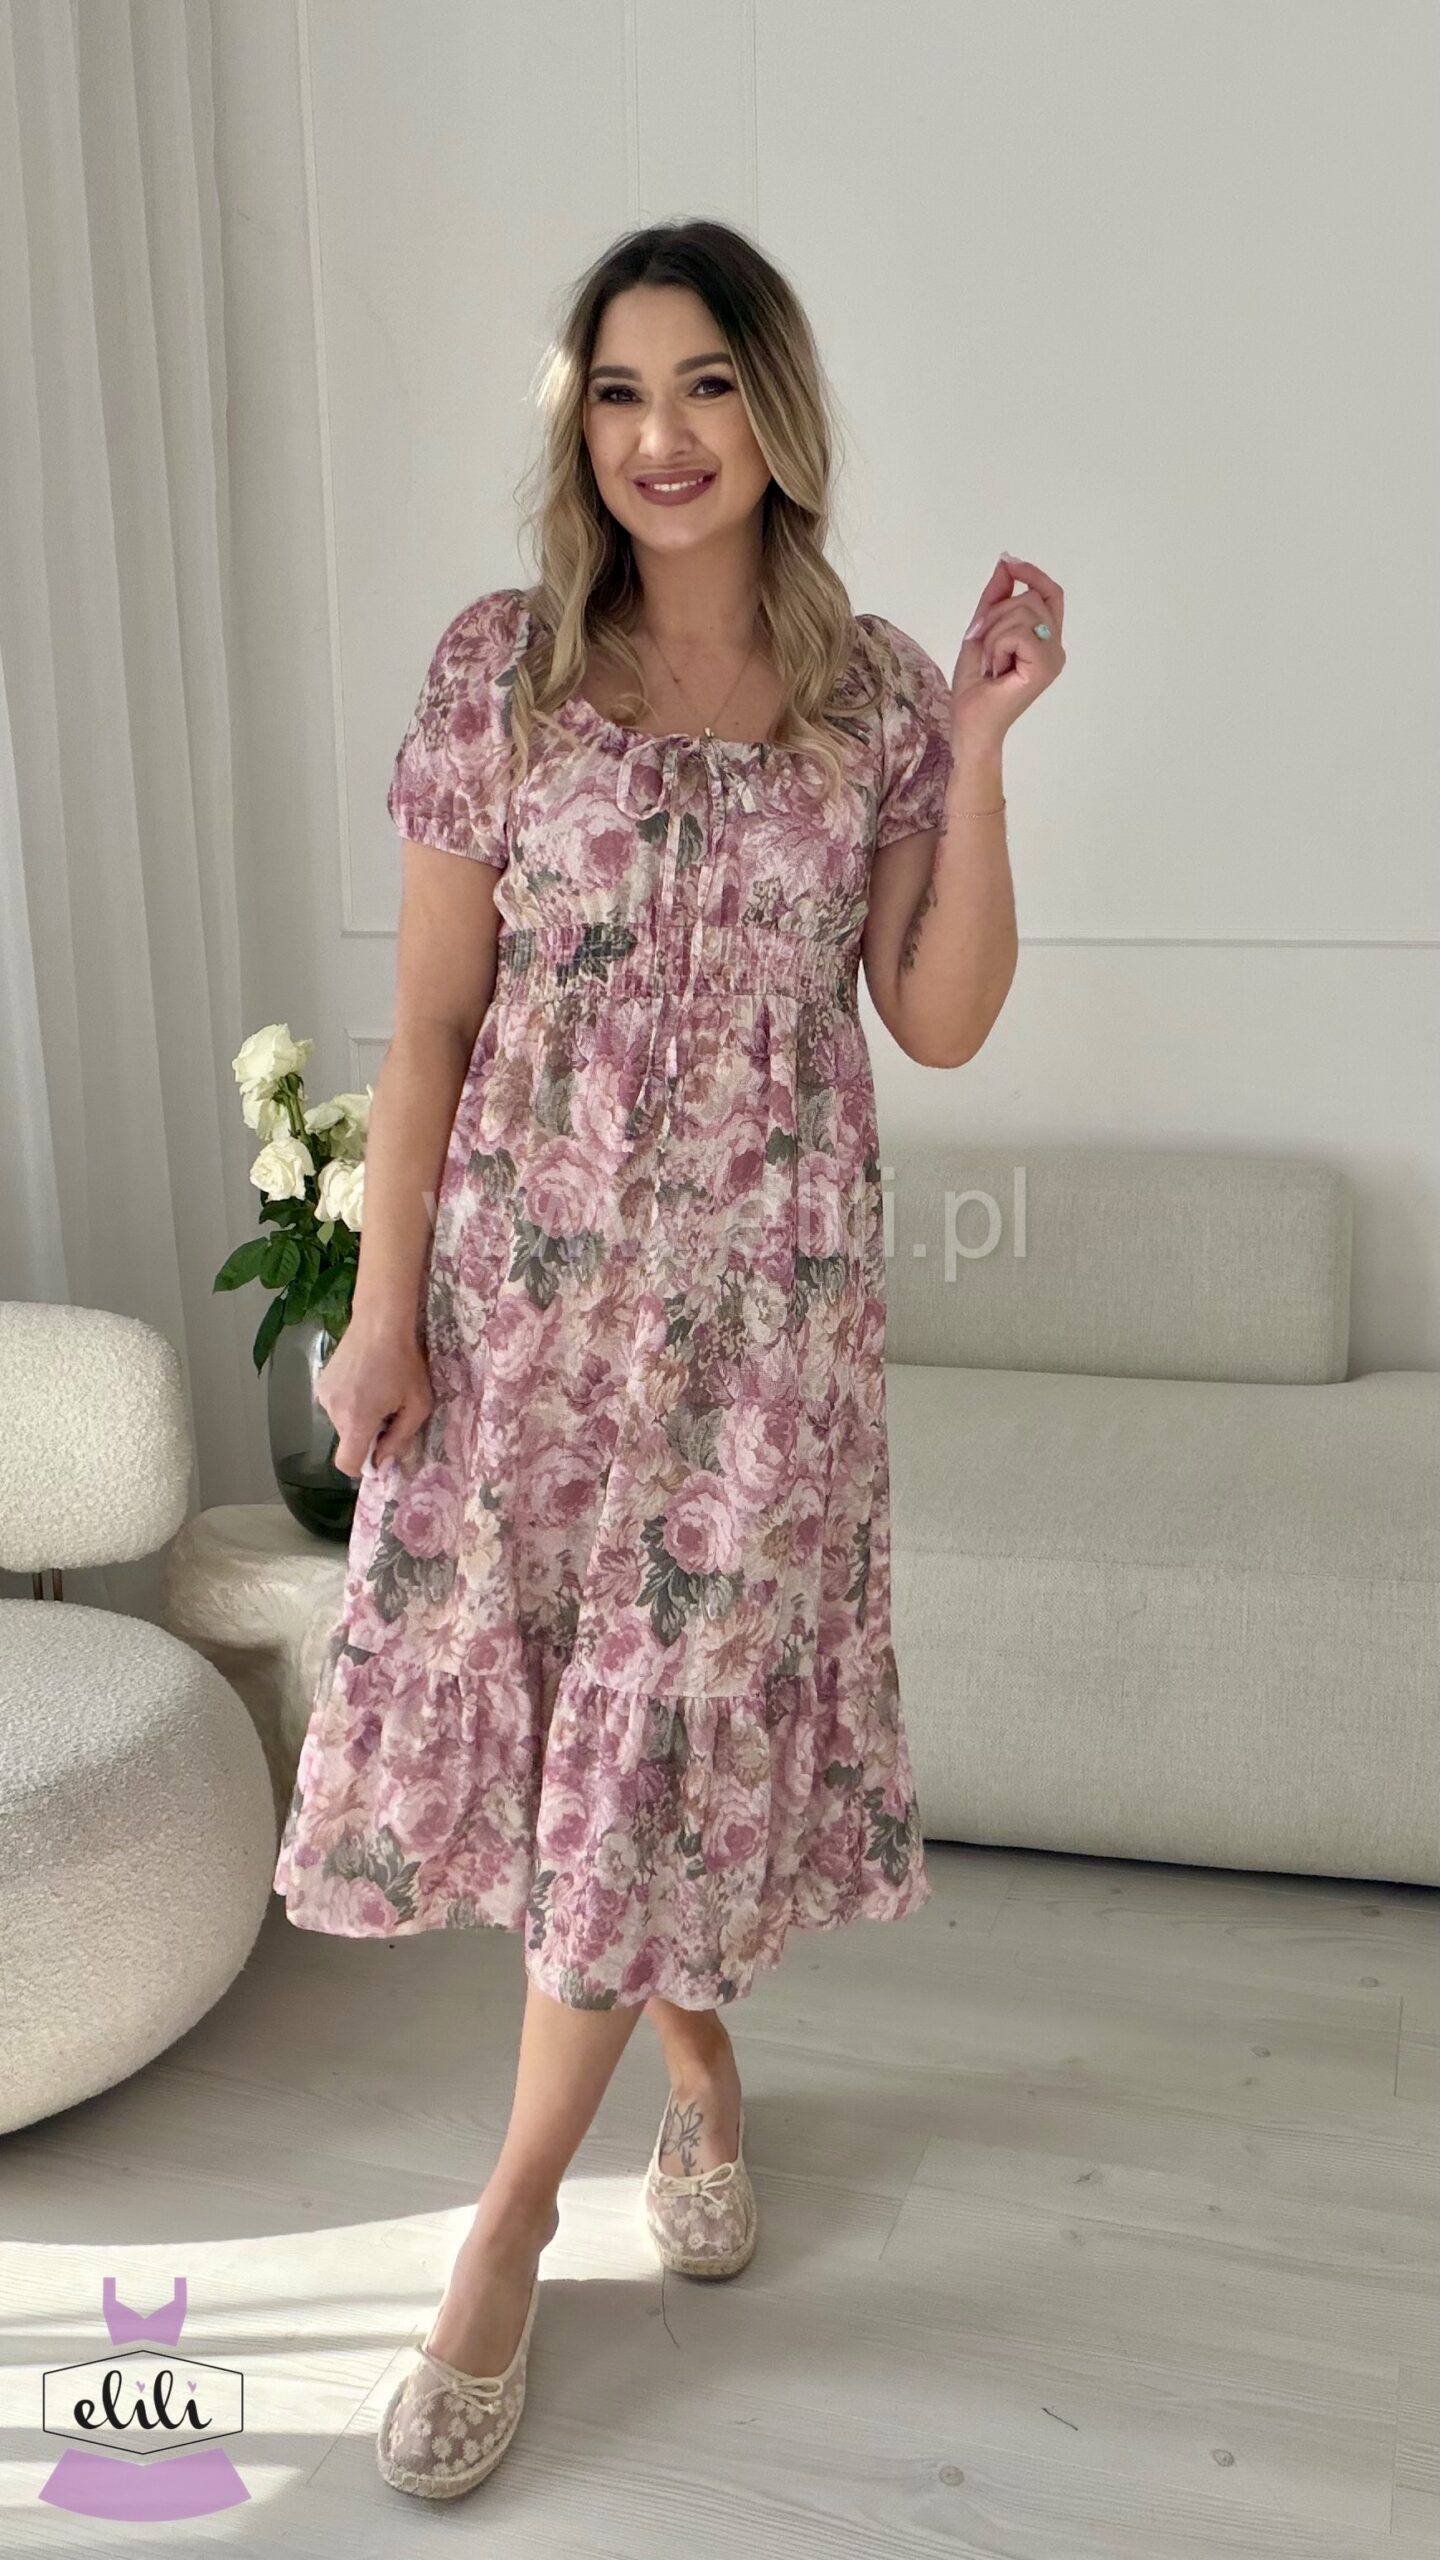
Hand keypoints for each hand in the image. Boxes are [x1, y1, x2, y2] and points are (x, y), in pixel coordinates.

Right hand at [317, 1314, 434, 1477]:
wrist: (380, 1322)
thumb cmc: (405, 1362)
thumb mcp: (417, 1405)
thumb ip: (400, 1440)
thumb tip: (383, 1465)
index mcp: (357, 1420)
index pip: (346, 1464)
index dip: (363, 1466)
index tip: (379, 1453)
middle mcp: (333, 1411)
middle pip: (348, 1441)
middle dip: (368, 1434)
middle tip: (389, 1409)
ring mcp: (323, 1395)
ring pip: (342, 1422)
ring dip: (359, 1416)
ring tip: (377, 1390)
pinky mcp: (321, 1382)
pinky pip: (336, 1404)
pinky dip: (350, 1401)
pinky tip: (364, 1380)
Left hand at [950, 553, 1064, 753]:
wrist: (970, 723)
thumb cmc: (976, 686)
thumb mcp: (982, 631)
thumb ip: (995, 598)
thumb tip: (1005, 563)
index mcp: (1046, 639)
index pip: (1050, 593)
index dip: (1032, 574)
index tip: (1009, 563)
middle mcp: (1055, 647)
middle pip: (1030, 598)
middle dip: (996, 615)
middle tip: (986, 647)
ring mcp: (1053, 657)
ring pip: (1023, 612)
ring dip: (994, 634)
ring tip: (992, 662)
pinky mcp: (1045, 666)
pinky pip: (1018, 632)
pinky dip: (997, 646)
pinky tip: (996, 670)